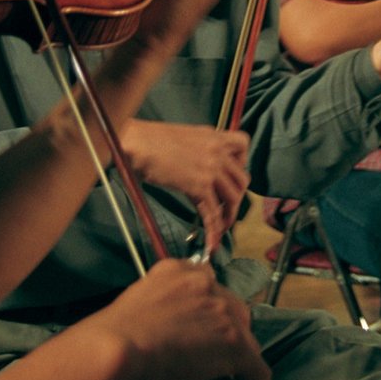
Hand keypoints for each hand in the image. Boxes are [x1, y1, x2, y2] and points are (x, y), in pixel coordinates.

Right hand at [70, 260, 269, 379]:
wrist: (116, 347)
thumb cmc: (113, 334)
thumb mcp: (138, 300)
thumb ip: (162, 303)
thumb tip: (169, 328)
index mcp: (179, 271)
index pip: (208, 287)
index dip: (209, 312)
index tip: (205, 329)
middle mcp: (205, 284)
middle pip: (233, 310)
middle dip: (228, 333)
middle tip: (213, 356)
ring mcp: (222, 313)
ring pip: (246, 339)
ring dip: (239, 359)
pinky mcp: (234, 343)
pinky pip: (256, 368)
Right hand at [122, 120, 250, 248]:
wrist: (137, 142)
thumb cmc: (152, 140)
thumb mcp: (185, 137)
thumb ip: (201, 150)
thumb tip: (202, 167)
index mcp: (214, 136)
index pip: (243, 144)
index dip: (241, 162)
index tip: (228, 175)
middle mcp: (217, 152)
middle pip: (242, 179)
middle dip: (236, 197)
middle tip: (225, 207)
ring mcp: (210, 170)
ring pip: (233, 198)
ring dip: (228, 216)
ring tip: (220, 226)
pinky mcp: (199, 187)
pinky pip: (212, 213)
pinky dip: (214, 230)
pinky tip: (211, 243)